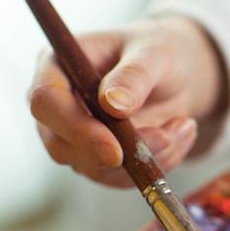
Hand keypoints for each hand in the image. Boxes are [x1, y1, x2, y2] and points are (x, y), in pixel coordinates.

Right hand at [29, 15, 226, 187]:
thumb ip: (134, 75)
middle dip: (116, 154)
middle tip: (166, 138)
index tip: (115, 149)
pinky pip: (122, 178)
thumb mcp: (154, 52)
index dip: (76, 129)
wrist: (176, 76)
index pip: (46, 102)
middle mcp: (58, 106)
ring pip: (97, 168)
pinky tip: (179, 134)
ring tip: (183, 125)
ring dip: (147, 156)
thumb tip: (112, 104)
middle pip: (61, 146)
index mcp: (56, 66)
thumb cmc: (157, 53)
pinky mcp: (97, 160)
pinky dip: (157, 163)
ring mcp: (74, 137)